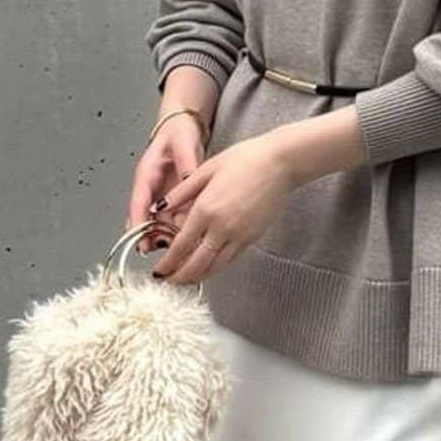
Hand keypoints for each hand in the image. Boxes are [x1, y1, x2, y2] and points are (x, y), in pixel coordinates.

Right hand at [126, 113, 207, 255]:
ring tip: (179, 248)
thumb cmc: (178, 135)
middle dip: (151, 238)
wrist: (182, 130)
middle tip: (164, 252)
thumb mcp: (183, 145)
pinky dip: (177, 231)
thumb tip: (189, 181)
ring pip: (158, 224)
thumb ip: (186, 165)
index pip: (138, 204)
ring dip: (165, 237)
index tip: (140, 243)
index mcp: (146, 176)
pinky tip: (187, 238)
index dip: (137, 226)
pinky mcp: (170, 201)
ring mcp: (159, 197)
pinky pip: (170, 221)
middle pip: (145, 220)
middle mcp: (149, 190)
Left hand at [150, 132, 294, 284]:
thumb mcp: (206, 169)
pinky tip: (207, 267)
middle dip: (180, 277)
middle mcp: (222, 228)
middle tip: (168, 281)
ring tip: (185, 280)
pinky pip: (230, 259)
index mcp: (206, 209)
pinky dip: (216, 267)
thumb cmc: (247, 159)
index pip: (181, 246)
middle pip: (197, 264)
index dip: (167, 263)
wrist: (281, 163)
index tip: (159, 270)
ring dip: (198, 277)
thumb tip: (160, 207)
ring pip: (215, 267)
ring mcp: (240, 235)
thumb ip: (181, 192)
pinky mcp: (253, 237)